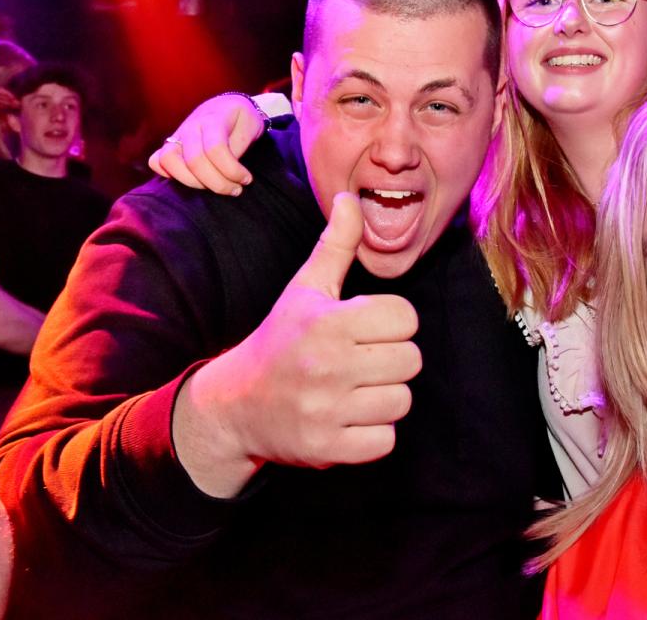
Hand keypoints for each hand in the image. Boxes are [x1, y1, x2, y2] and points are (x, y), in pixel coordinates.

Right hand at [148, 93, 265, 195]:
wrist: (227, 106)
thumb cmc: (242, 119)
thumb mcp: (251, 125)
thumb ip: (239, 146)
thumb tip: (230, 168)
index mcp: (213, 119)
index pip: (216, 149)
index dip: (232, 170)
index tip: (246, 179)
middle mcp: (191, 126)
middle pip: (194, 161)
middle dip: (218, 183)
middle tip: (235, 189)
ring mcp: (177, 136)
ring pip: (169, 161)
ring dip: (193, 182)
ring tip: (215, 187)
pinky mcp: (170, 145)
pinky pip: (156, 161)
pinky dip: (168, 174)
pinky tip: (192, 180)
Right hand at [176, 193, 421, 496]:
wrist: (235, 405)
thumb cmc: (281, 340)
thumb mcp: (305, 289)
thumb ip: (336, 244)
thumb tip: (350, 197)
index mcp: (327, 321)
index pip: (405, 318)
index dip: (392, 322)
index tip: (366, 327)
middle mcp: (327, 365)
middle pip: (411, 360)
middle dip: (391, 360)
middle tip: (361, 361)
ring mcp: (326, 410)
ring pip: (401, 401)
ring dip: (384, 397)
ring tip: (354, 389)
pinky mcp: (327, 448)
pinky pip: (385, 440)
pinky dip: (372, 433)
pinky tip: (348, 418)